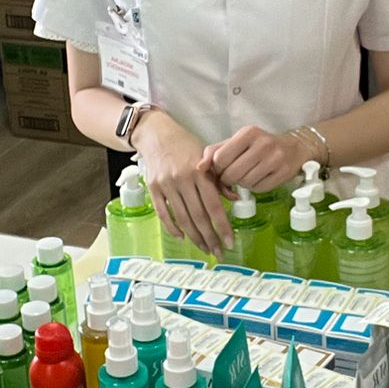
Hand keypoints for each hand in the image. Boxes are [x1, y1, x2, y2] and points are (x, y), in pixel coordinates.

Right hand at [133, 112, 231, 253]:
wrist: (157, 135)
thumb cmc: (186, 145)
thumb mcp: (207, 157)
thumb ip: (220, 180)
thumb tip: (235, 199)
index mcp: (200, 172)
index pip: (214, 206)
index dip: (222, 226)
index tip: (229, 242)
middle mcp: (183, 179)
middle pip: (198, 216)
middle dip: (209, 238)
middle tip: (218, 252)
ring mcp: (166, 185)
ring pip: (182, 218)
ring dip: (194, 237)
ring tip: (204, 248)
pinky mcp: (153, 188)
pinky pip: (163, 213)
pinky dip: (172, 228)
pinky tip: (182, 237)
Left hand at [203, 125, 307, 195]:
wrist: (292, 148)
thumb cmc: (258, 146)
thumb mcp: (236, 142)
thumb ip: (214, 151)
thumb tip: (198, 167)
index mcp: (248, 133)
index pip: (220, 158)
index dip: (218, 168)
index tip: (223, 168)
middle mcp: (262, 144)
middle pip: (232, 174)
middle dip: (228, 179)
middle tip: (233, 176)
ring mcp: (275, 159)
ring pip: (245, 183)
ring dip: (242, 184)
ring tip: (247, 176)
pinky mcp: (283, 173)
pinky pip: (259, 189)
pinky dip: (255, 187)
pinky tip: (258, 179)